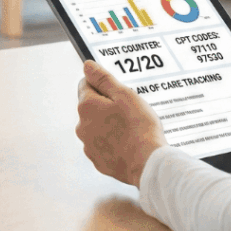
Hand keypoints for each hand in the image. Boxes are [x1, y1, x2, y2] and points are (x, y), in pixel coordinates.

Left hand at [76, 59, 166, 186]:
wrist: (148, 163)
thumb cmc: (139, 128)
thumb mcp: (124, 95)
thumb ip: (103, 79)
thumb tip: (88, 66)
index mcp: (86, 106)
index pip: (86, 85)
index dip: (102, 85)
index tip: (117, 91)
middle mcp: (82, 126)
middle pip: (91, 107)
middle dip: (106, 106)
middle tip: (128, 110)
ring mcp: (89, 145)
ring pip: (96, 127)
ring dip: (108, 124)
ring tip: (130, 128)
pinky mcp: (98, 160)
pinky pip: (102, 145)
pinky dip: (112, 142)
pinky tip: (128, 142)